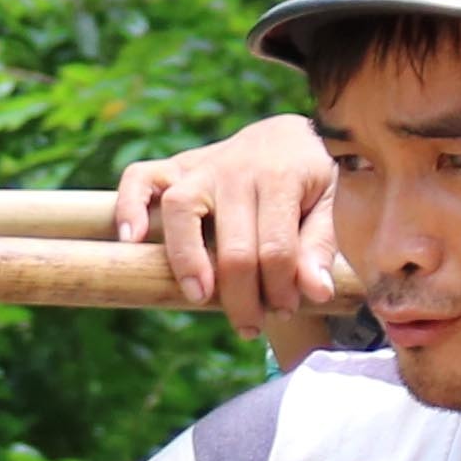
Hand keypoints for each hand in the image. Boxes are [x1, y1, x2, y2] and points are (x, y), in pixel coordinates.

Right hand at [108, 115, 346, 344]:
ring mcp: (201, 166)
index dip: (280, 290)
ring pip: (181, 209)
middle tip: (250, 326)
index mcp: (281, 178)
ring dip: (187, 259)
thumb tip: (316, 293)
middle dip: (242, 297)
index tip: (286, 309)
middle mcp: (236, 169)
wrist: (289, 135)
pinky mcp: (175, 166)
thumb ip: (321, 247)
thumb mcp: (332, 206)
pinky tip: (132, 240)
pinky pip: (140, 179)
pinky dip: (129, 206)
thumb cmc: (312, 179)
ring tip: (198, 297)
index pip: (276, 249)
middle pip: (233, 245)